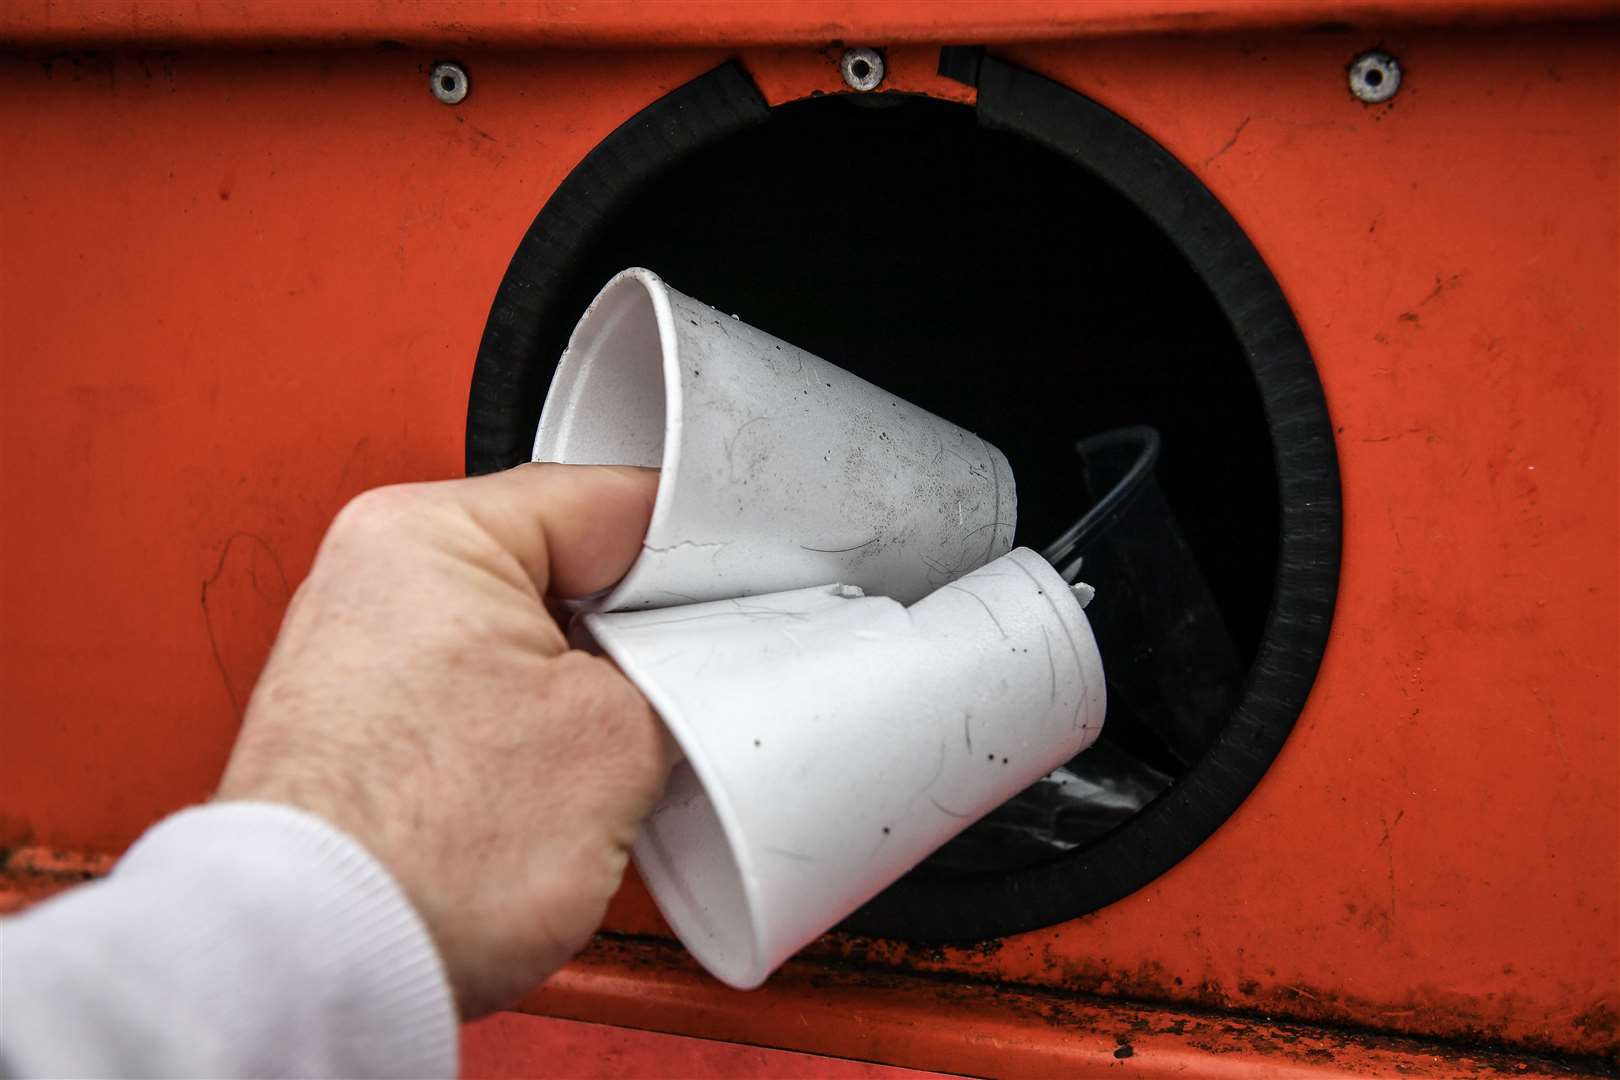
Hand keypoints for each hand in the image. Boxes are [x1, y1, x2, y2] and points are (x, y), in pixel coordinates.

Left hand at [217, 463, 671, 1017]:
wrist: (323, 967)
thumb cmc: (418, 853)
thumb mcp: (619, 737)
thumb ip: (681, 676)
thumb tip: (701, 673)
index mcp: (431, 532)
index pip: (613, 498)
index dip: (703, 548)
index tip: (751, 587)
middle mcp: (380, 581)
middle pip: (571, 577)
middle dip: (644, 637)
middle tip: (698, 685)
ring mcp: (367, 661)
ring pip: (535, 650)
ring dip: (595, 698)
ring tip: (625, 755)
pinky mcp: (370, 736)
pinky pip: (490, 707)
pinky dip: (541, 740)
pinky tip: (569, 790)